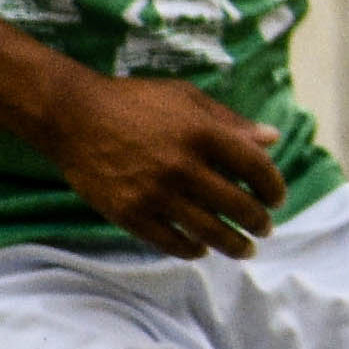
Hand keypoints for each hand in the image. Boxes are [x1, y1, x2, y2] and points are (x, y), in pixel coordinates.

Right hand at [48, 73, 286, 258]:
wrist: (72, 115)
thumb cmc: (134, 101)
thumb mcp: (186, 98)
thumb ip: (230, 122)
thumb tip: (273, 139)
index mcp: (203, 133)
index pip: (256, 169)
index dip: (273, 188)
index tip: (276, 200)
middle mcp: (183, 166)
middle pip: (238, 207)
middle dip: (259, 223)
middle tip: (265, 230)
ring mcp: (155, 193)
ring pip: (209, 232)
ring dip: (234, 246)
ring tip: (244, 250)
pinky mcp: (129, 213)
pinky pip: (171, 243)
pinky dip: (192, 250)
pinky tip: (202, 249)